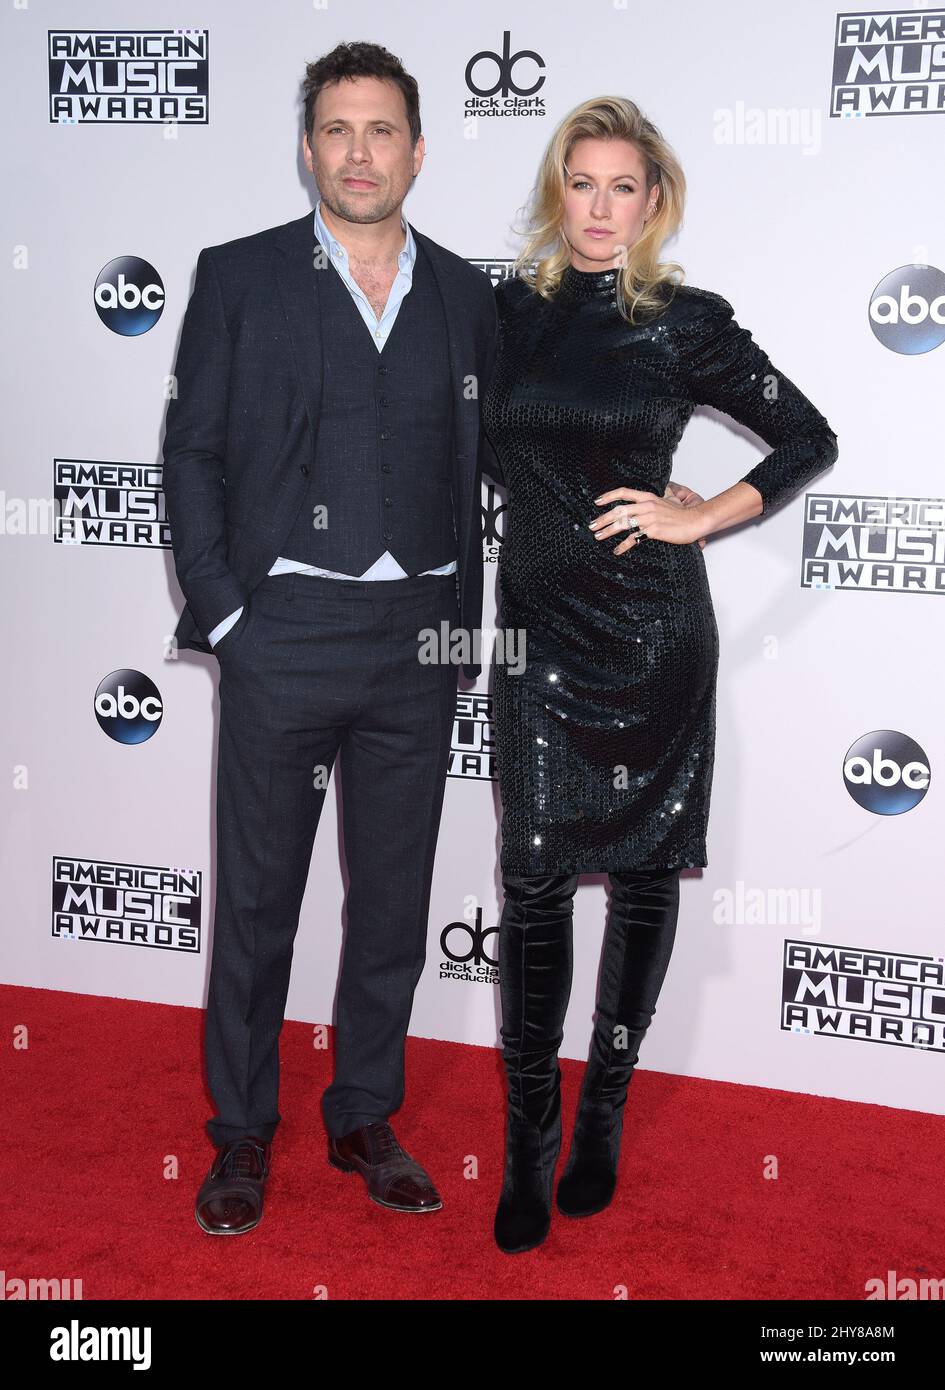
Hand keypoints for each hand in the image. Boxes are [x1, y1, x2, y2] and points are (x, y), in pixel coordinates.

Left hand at [590, 487, 705, 555]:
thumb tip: (642, 504)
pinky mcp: (654, 530)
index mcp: (648, 497)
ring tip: (598, 536)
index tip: (597, 502)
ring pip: (623, 523)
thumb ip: (652, 502)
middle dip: (602, 518)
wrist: (696, 520)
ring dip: (608, 530)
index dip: (608, 496)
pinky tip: (617, 550)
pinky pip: (634, 538)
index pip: (624, 492)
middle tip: (592, 526)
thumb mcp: (666, 502)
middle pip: (619, 510)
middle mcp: (647, 505)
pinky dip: (623, 545)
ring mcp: (649, 518)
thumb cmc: (682, 514)